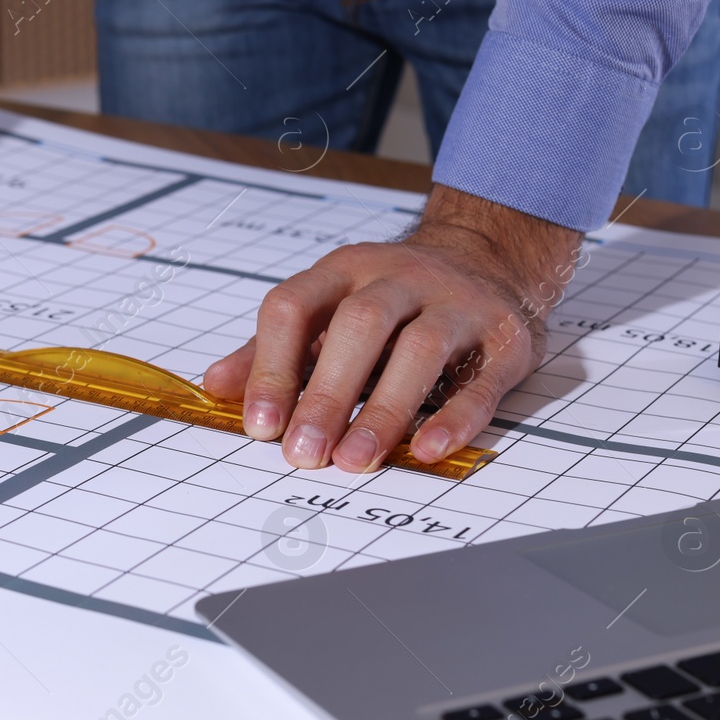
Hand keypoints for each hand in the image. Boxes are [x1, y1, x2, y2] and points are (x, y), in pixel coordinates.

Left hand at [202, 185, 583, 470]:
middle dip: (326, 393)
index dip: (271, 366)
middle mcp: (400, 277)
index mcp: (344, 269)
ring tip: (354, 460)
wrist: (490, 259)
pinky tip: (427, 450)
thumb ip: (272, 349)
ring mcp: (457, 303)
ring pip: (419, 349)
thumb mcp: (327, 309)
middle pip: (358, 325)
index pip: (295, 306)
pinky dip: (454, 418)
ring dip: (383, 410)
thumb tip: (216, 387)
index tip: (260, 424)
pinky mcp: (503, 338)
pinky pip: (480, 380)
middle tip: (302, 454)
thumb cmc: (393, 300)